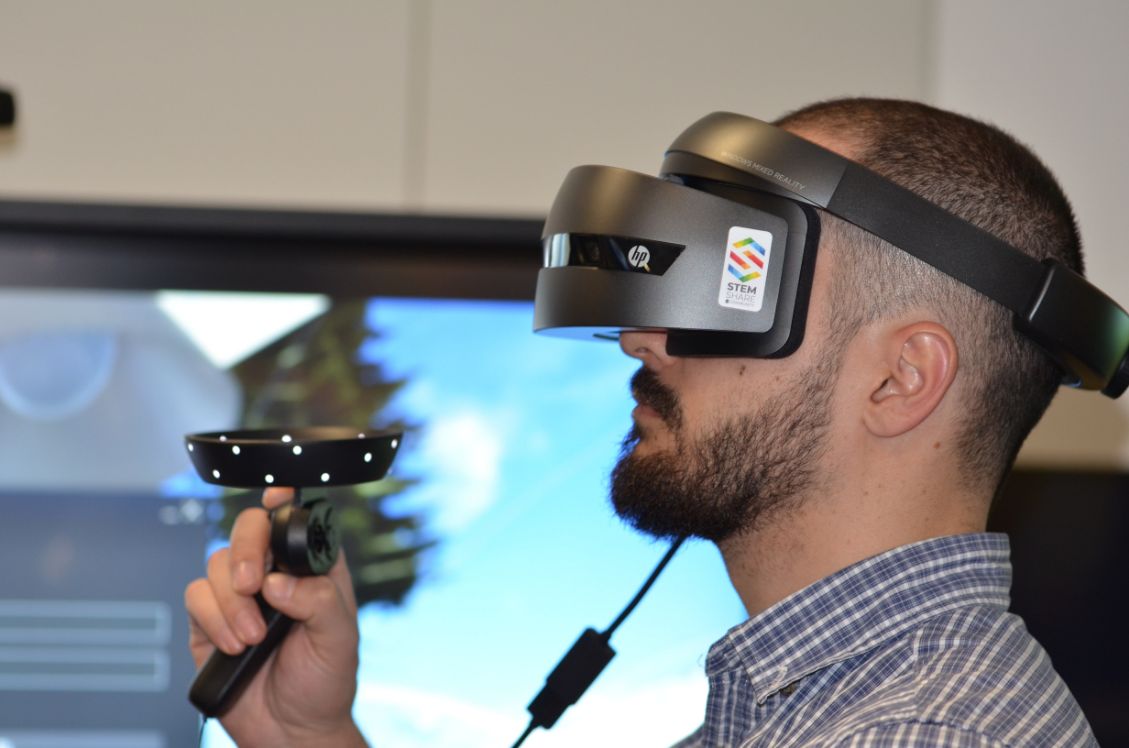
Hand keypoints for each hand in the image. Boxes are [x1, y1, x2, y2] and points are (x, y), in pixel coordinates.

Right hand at [185, 487, 367, 747]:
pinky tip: (234, 644)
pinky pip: (196, 597)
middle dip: (246, 551)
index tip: (277, 498)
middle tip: (253, 585)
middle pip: (249, 528)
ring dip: (232, 600)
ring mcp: (240, 596)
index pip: (297, 520)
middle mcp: (275, 574)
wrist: (292, 732)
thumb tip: (279, 581)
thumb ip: (319, 602)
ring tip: (253, 637)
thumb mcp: (339, 639)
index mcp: (313, 569)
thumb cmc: (325, 683)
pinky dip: (213, 618)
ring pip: (218, 562)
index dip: (285, 501)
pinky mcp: (210, 622)